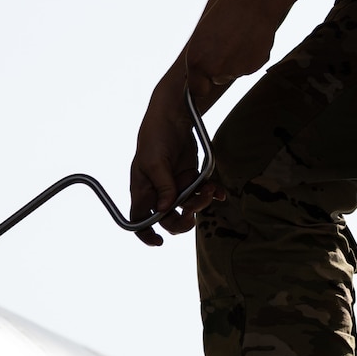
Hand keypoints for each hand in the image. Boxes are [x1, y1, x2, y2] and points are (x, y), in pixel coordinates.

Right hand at [127, 74, 223, 245]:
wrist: (174, 113)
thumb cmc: (156, 135)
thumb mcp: (155, 160)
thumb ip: (162, 186)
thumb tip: (164, 210)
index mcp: (142, 190)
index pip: (138, 220)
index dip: (146, 234)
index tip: (158, 242)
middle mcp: (158, 191)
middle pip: (168, 218)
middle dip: (182, 219)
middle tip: (194, 212)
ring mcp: (175, 184)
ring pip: (188, 206)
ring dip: (200, 203)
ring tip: (209, 191)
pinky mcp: (190, 175)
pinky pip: (201, 191)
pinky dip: (211, 193)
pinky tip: (218, 191)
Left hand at [184, 0, 283, 90]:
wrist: (255, 2)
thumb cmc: (226, 12)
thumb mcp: (203, 35)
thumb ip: (201, 57)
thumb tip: (204, 73)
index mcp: (196, 62)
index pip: (198, 90)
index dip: (201, 83)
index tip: (204, 76)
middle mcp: (215, 70)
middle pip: (217, 79)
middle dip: (220, 68)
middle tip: (225, 43)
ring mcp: (236, 70)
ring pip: (234, 71)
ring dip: (235, 59)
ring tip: (239, 35)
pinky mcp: (255, 67)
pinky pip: (249, 66)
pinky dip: (250, 56)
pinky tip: (251, 38)